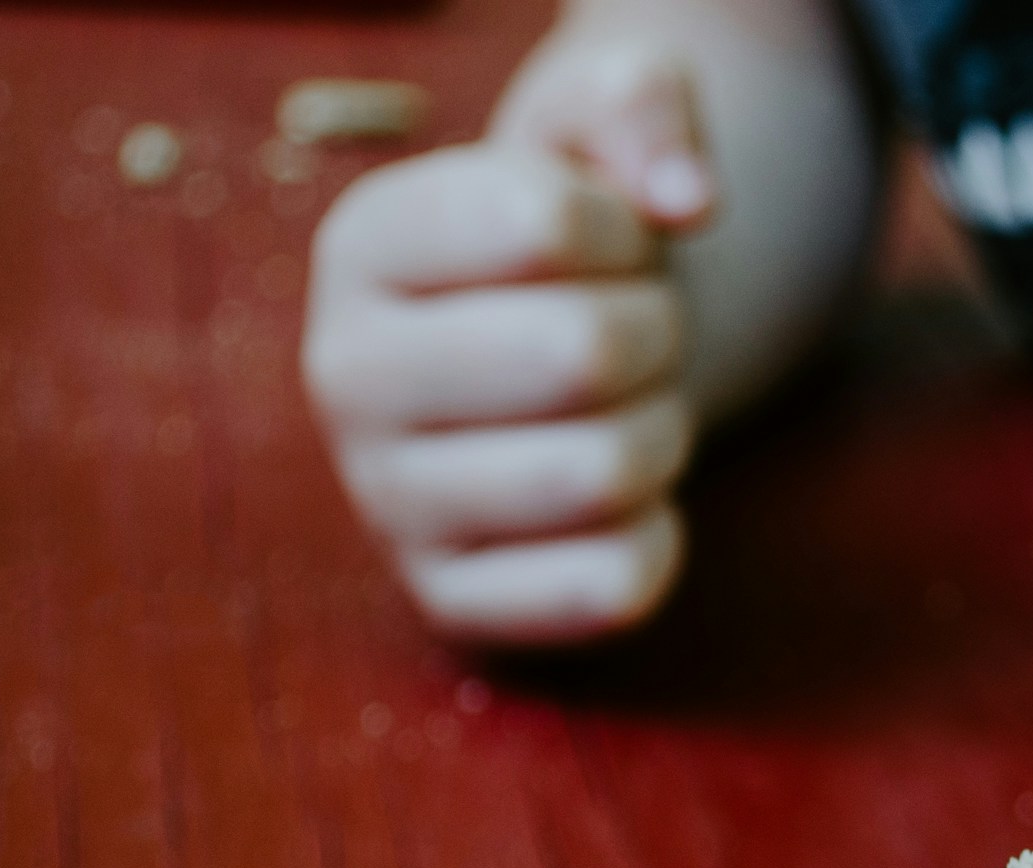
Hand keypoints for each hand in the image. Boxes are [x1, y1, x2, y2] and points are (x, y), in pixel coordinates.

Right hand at [305, 42, 713, 644]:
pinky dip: (658, 536)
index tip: (613, 243)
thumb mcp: (599, 128)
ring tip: (628, 409)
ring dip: (662, 433)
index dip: (629, 229)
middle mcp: (342, 375)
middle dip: (656, 334)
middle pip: (580, 354)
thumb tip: (689, 199)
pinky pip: (611, 587)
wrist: (566, 370)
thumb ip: (642, 99)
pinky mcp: (452, 603)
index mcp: (362, 242)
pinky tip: (623, 501)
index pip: (543, 222)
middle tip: (637, 334)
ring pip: (602, 475)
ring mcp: (386, 503)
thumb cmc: (585, 247)